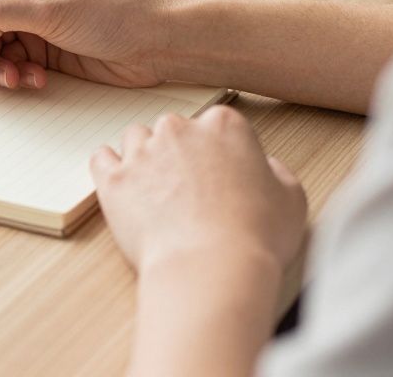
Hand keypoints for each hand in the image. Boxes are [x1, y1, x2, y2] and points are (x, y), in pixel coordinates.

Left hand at [89, 106, 307, 271]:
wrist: (211, 268)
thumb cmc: (254, 238)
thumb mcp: (290, 199)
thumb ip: (275, 172)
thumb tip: (265, 167)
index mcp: (224, 125)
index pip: (216, 124)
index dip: (219, 152)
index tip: (220, 174)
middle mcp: (179, 129)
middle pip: (173, 129)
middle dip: (179, 153)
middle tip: (190, 190)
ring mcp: (142, 152)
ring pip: (136, 139)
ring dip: (145, 158)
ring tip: (157, 193)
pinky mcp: (113, 179)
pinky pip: (101, 158)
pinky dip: (110, 168)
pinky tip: (122, 185)